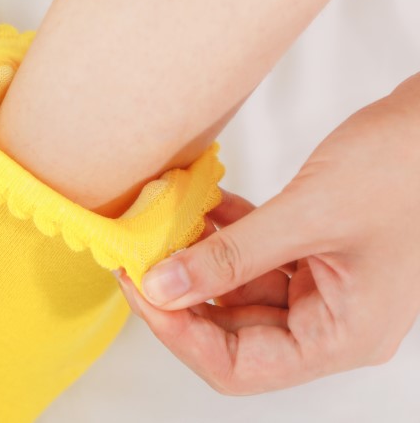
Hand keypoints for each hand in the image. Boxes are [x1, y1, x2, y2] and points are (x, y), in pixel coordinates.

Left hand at [116, 72, 419, 393]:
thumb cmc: (403, 168)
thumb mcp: (308, 215)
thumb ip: (231, 255)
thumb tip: (162, 287)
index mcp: (342, 337)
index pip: (240, 367)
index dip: (180, 335)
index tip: (141, 291)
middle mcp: (330, 322)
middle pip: (233, 333)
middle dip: (182, 295)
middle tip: (140, 258)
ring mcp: (321, 288)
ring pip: (238, 291)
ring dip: (199, 259)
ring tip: (164, 227)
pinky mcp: (311, 253)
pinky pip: (253, 257)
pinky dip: (223, 235)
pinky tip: (199, 209)